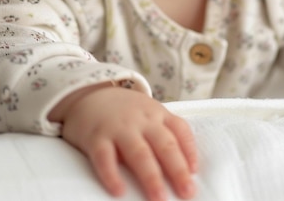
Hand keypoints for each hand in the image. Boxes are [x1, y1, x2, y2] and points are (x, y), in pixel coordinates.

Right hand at [49, 85, 197, 200]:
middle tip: (187, 192)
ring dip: (151, 176)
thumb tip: (183, 169)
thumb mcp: (147, 113)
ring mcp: (119, 127)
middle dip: (178, 169)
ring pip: (138, 152)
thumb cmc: (123, 112)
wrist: (88, 93)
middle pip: (164, 144)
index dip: (190, 151)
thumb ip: (162, 133)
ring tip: (159, 198)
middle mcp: (141, 120)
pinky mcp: (96, 136)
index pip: (180, 129)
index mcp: (157, 113)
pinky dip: (112, 174)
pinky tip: (119, 191)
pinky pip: (104, 157)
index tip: (195, 172)